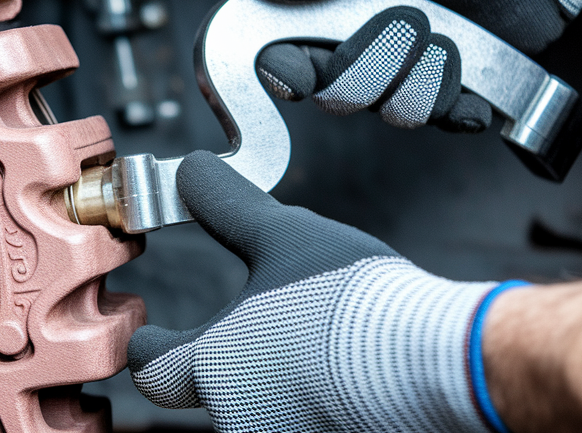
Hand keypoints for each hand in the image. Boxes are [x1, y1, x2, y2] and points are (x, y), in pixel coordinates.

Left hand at [128, 151, 509, 431]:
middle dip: (222, 362)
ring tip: (315, 341)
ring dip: (274, 379)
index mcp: (211, 366)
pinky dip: (314, 397)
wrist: (432, 362)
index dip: (151, 345)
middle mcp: (236, 417)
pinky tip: (346, 370)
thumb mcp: (284, 235)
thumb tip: (192, 173)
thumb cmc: (352, 302)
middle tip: (251, 329)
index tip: (155, 330)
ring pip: (257, 408)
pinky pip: (304, 420)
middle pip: (206, 392)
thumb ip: (228, 207)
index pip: (150, 368)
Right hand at [244, 0, 581, 131]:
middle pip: (339, 96)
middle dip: (377, 64)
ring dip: (428, 77)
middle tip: (411, 18)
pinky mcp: (453, 93)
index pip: (284, 59)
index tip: (294, 74)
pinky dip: (462, 103)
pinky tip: (474, 74)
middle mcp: (363, 46)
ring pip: (394, 112)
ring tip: (450, 34)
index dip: (286, 74)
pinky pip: (444, 122)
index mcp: (333, 9)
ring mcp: (407, 73)